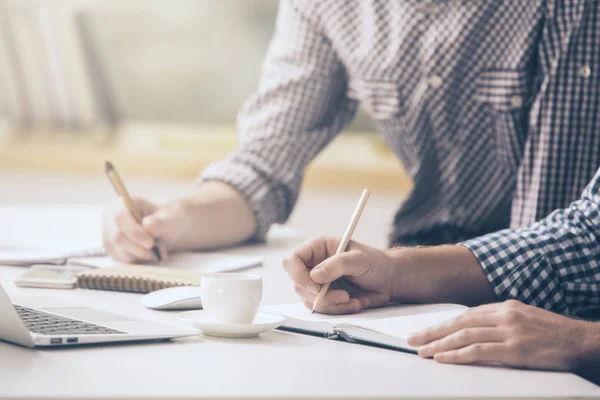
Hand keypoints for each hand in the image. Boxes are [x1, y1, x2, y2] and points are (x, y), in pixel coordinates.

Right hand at [102, 195, 189, 262]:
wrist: (165, 231)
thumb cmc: (166, 222)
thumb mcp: (170, 220)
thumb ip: (160, 223)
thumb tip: (148, 225)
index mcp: (125, 202)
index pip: (120, 217)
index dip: (134, 232)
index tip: (151, 243)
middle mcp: (111, 216)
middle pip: (117, 237)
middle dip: (140, 247)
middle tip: (159, 251)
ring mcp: (108, 233)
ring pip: (120, 250)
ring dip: (142, 254)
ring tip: (157, 249)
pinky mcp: (111, 248)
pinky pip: (121, 259)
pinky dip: (138, 258)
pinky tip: (147, 252)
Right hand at [283, 236, 399, 313]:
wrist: (389, 280)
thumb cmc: (376, 262)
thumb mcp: (359, 259)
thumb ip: (337, 264)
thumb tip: (315, 275)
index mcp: (318, 249)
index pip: (292, 260)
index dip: (298, 275)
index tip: (315, 287)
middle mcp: (315, 265)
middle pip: (299, 285)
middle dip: (320, 296)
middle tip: (343, 296)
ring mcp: (320, 284)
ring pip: (310, 301)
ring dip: (333, 305)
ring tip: (353, 299)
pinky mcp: (328, 298)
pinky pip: (324, 310)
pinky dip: (340, 310)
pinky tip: (356, 303)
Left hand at [407, 300, 589, 370]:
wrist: (580, 340)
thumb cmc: (552, 333)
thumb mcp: (523, 318)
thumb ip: (499, 321)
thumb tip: (474, 328)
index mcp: (503, 307)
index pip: (464, 315)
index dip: (442, 324)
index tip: (426, 330)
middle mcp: (503, 315)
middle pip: (459, 323)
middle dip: (433, 332)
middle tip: (413, 339)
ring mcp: (508, 331)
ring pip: (464, 336)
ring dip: (439, 344)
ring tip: (422, 351)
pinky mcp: (514, 349)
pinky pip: (478, 351)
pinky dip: (457, 355)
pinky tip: (443, 358)